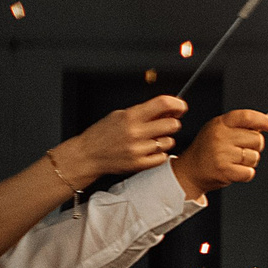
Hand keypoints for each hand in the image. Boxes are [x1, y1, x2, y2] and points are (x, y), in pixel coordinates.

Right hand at [55, 95, 183, 182]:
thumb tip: (168, 108)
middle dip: (171, 123)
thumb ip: (143, 111)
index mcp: (130, 116)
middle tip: (163, 125)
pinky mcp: (140, 164)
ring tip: (149, 140)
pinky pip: (163, 156)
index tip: (180, 108)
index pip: (163, 104)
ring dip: (163, 140)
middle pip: (172, 124)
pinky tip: (146, 151)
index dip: (177, 104)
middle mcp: (135, 132)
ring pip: (169, 141)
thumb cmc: (103, 134)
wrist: (87, 155)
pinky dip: (158, 154)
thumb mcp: (119, 115)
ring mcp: (138, 149)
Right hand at [170, 108, 267, 196]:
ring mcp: (222, 153)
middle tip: (239, 150)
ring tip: (232, 161)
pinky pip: (249, 172)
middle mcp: (220, 136)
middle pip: (257, 139)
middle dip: (254, 146)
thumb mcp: (219, 130)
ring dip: (249, 162)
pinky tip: (232, 170)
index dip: (264, 120)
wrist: (190, 171)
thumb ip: (239, 126)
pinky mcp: (224, 170)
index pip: (247, 116)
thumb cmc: (208, 150)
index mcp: (220, 123)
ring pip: (255, 156)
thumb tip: (265, 125)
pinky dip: (245, 174)